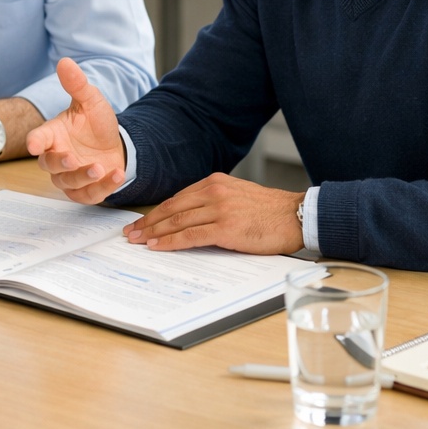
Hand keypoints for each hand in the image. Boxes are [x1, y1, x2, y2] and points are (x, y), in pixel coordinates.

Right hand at [26, 57, 125, 203]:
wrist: (116, 144)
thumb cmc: (96, 123)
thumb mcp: (91, 101)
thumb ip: (77, 84)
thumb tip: (65, 61)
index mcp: (53, 135)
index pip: (37, 139)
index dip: (35, 142)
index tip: (34, 145)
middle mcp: (57, 156)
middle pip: (49, 165)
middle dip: (60, 163)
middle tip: (73, 158)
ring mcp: (69, 176)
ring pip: (67, 182)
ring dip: (83, 177)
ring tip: (100, 167)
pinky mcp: (84, 191)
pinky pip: (88, 195)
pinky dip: (103, 188)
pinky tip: (117, 175)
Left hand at [123, 173, 304, 254]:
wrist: (297, 216)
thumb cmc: (270, 211)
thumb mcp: (237, 195)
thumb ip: (214, 201)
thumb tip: (190, 217)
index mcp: (214, 182)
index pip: (177, 198)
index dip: (156, 212)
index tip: (142, 221)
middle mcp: (213, 192)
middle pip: (171, 208)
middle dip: (148, 222)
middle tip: (131, 233)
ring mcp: (219, 209)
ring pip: (177, 221)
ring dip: (154, 232)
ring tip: (138, 241)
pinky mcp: (226, 227)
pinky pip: (190, 235)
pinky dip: (171, 242)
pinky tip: (158, 246)